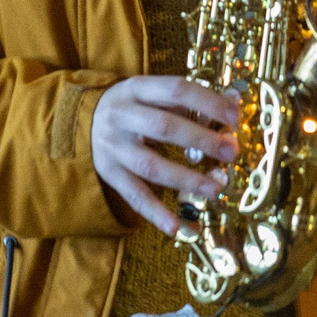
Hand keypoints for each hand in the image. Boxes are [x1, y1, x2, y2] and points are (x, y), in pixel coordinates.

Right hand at [91, 74, 241, 234]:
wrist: (82, 121)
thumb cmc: (131, 106)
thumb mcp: (151, 93)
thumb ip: (187, 101)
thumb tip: (232, 106)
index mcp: (136, 88)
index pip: (175, 90)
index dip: (207, 101)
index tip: (235, 115)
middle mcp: (122, 117)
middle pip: (164, 127)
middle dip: (201, 140)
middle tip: (231, 152)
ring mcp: (114, 148)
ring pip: (151, 166)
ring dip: (186, 179)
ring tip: (216, 189)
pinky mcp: (110, 175)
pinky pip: (134, 196)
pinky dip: (156, 213)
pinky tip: (177, 227)